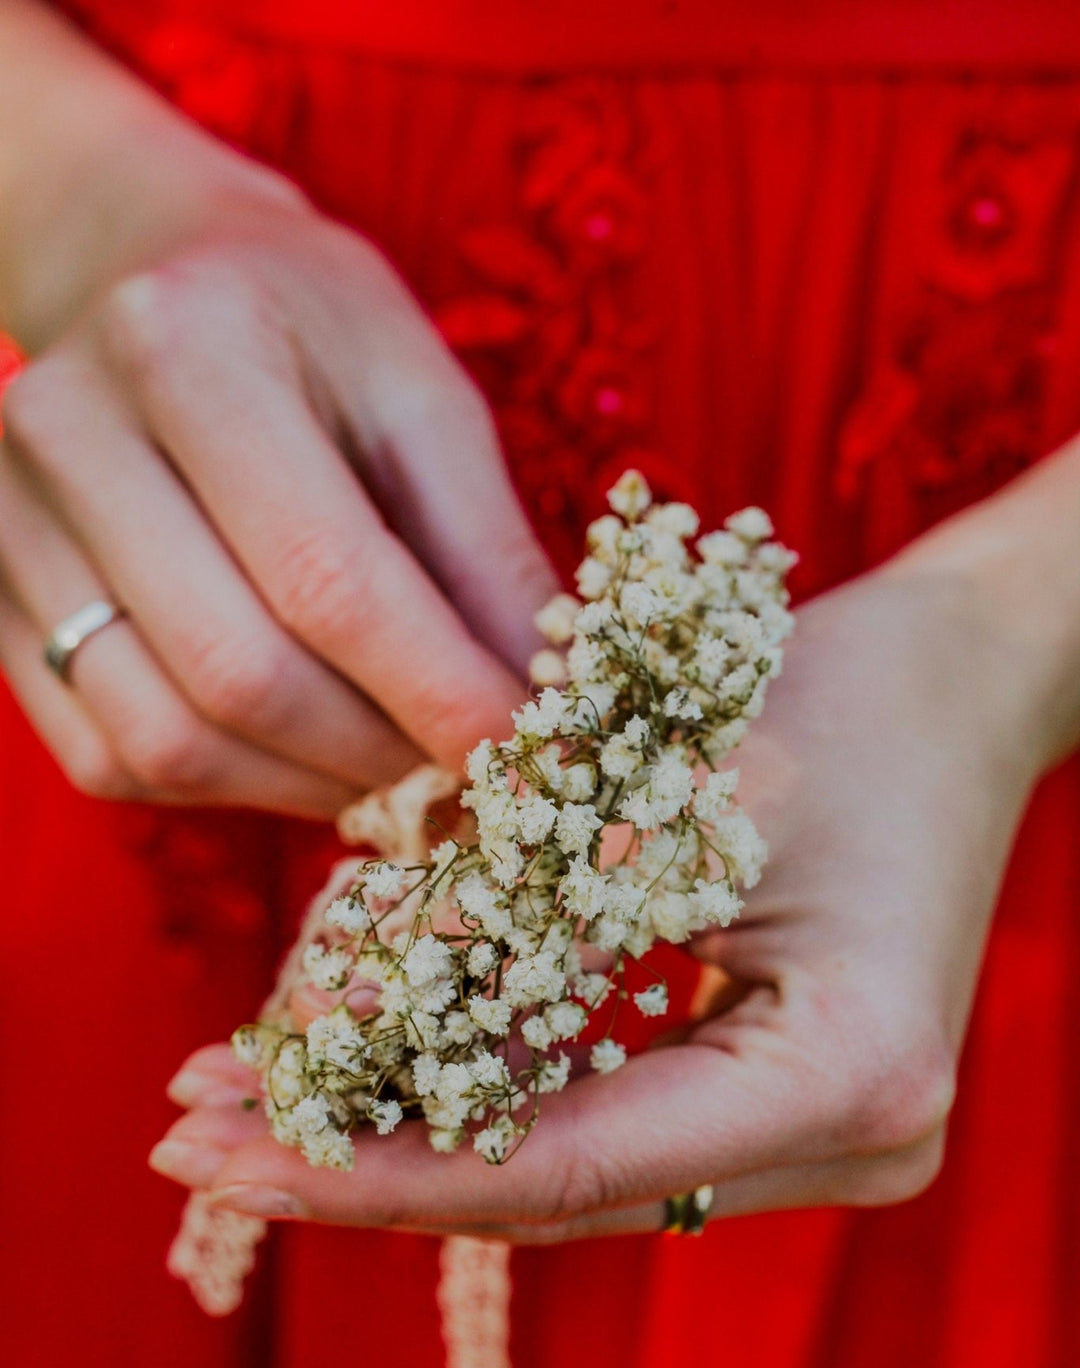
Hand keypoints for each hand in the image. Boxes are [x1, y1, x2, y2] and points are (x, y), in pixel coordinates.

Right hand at [0, 174, 555, 814]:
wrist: (153, 282)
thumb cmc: (313, 334)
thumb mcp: (423, 398)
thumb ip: (487, 551)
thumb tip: (549, 705)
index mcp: (190, 346)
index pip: (325, 575)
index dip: (438, 690)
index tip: (529, 752)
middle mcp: (69, 432)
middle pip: (240, 675)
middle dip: (381, 757)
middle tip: (472, 776)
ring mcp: (8, 523)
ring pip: (167, 740)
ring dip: (308, 790)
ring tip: (396, 772)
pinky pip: (110, 757)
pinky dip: (229, 789)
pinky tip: (303, 757)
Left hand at [150, 528, 1046, 1236]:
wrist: (956, 681)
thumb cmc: (831, 696)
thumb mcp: (649, 786)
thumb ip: (503, 916)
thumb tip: (321, 1019)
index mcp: (842, 1076)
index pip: (563, 1164)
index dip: (378, 1167)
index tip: (220, 1154)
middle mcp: (851, 1147)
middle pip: (556, 1190)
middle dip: (368, 1159)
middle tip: (193, 1135)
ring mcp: (826, 1141)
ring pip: (569, 1167)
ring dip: (411, 1130)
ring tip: (248, 1100)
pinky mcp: (785, 1105)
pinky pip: (607, 1122)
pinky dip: (484, 1093)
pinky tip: (363, 1070)